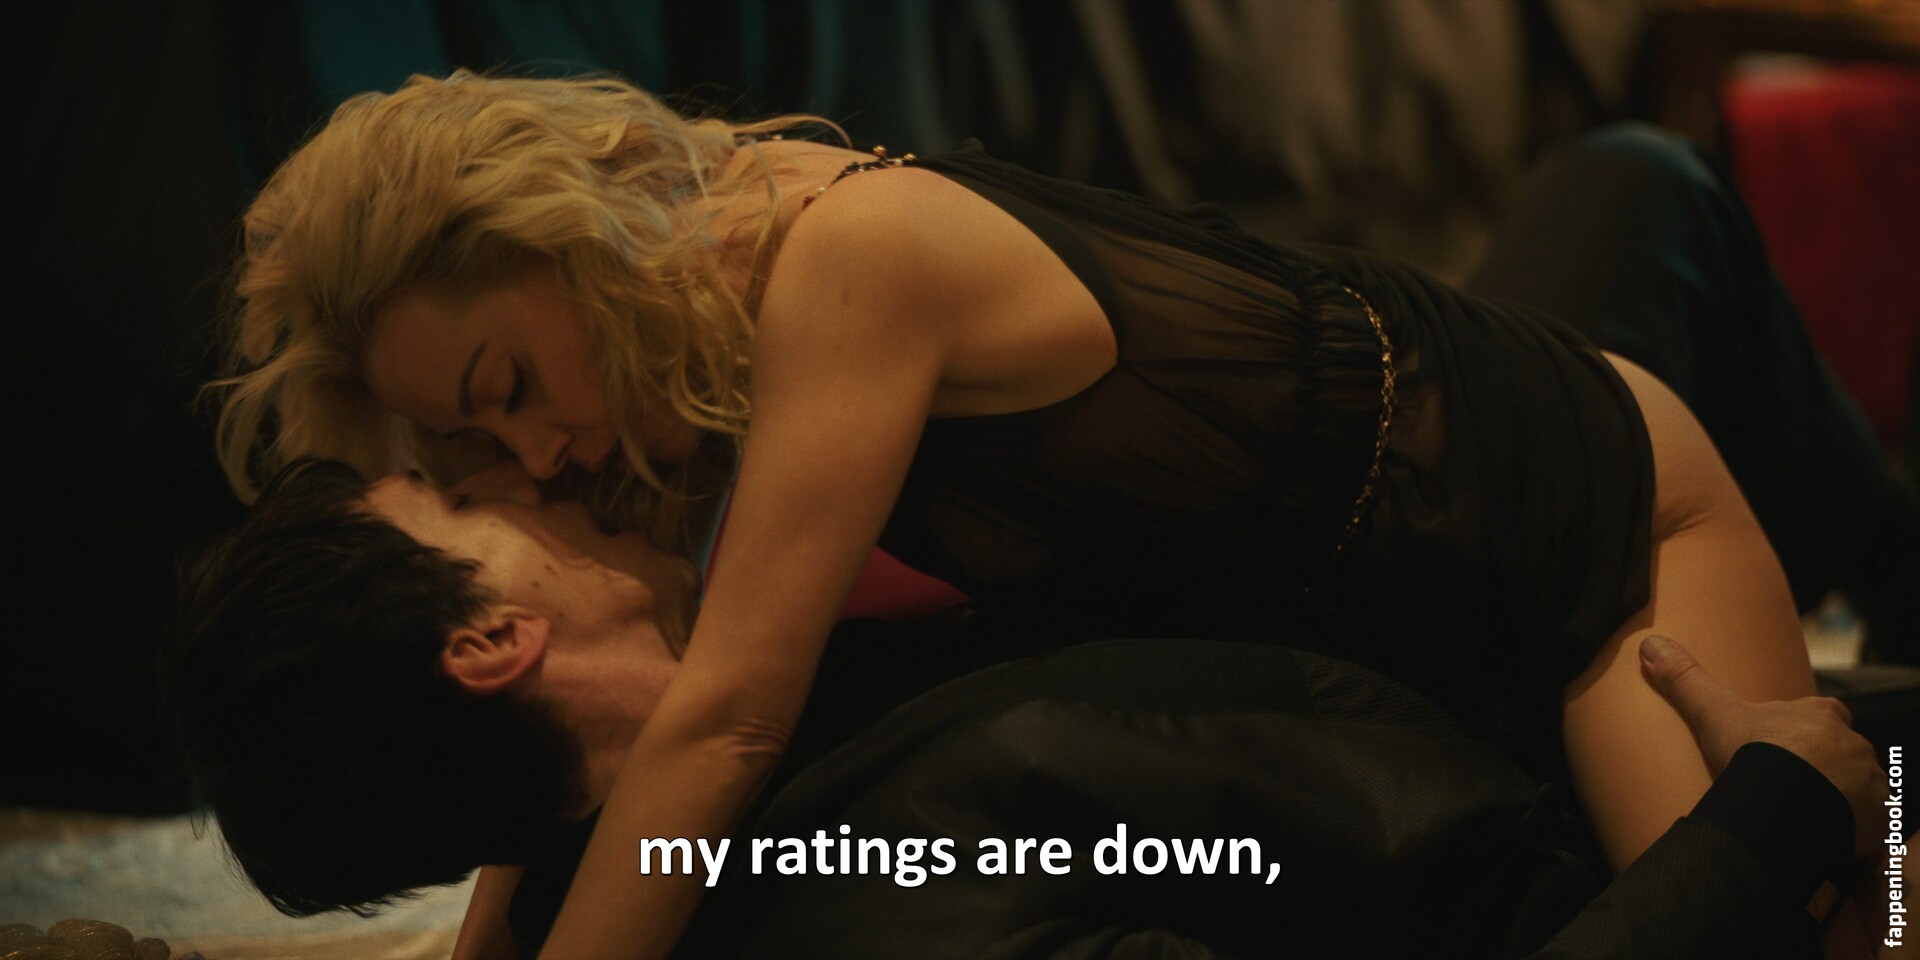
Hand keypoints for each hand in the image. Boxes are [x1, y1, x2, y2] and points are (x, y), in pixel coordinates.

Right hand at [1639, 634, 1881, 854]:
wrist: (1796, 802)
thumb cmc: (1759, 756)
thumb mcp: (1715, 715)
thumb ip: (1686, 680)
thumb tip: (1649, 642)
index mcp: (1820, 715)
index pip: (1823, 715)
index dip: (1804, 732)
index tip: (1786, 749)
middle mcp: (1853, 743)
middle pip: (1842, 753)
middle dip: (1824, 769)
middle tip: (1791, 789)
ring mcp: (1870, 781)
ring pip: (1858, 788)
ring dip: (1840, 801)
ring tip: (1805, 821)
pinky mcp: (1879, 818)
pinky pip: (1871, 824)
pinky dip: (1854, 831)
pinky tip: (1826, 841)